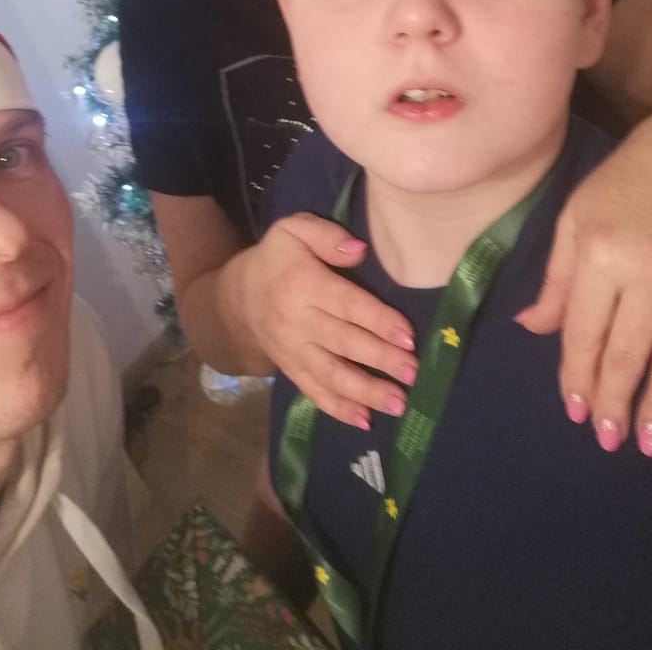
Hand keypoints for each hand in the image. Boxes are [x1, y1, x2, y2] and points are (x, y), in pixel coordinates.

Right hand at [239, 212, 416, 427]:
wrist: (238, 298)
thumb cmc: (279, 260)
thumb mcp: (294, 231)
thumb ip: (326, 235)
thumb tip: (360, 250)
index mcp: (304, 283)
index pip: (346, 304)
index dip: (378, 320)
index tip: (408, 336)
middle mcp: (298, 321)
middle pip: (344, 342)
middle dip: (380, 359)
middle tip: (412, 372)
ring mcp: (294, 351)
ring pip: (332, 374)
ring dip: (366, 391)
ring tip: (398, 402)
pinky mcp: (292, 371)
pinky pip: (315, 392)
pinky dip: (339, 409)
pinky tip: (365, 421)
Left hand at [518, 116, 651, 454]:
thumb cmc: (631, 177)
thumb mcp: (579, 214)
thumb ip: (559, 278)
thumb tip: (532, 329)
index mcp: (603, 251)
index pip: (586, 333)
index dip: (580, 378)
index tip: (578, 414)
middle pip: (631, 355)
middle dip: (618, 404)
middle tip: (612, 442)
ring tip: (650, 442)